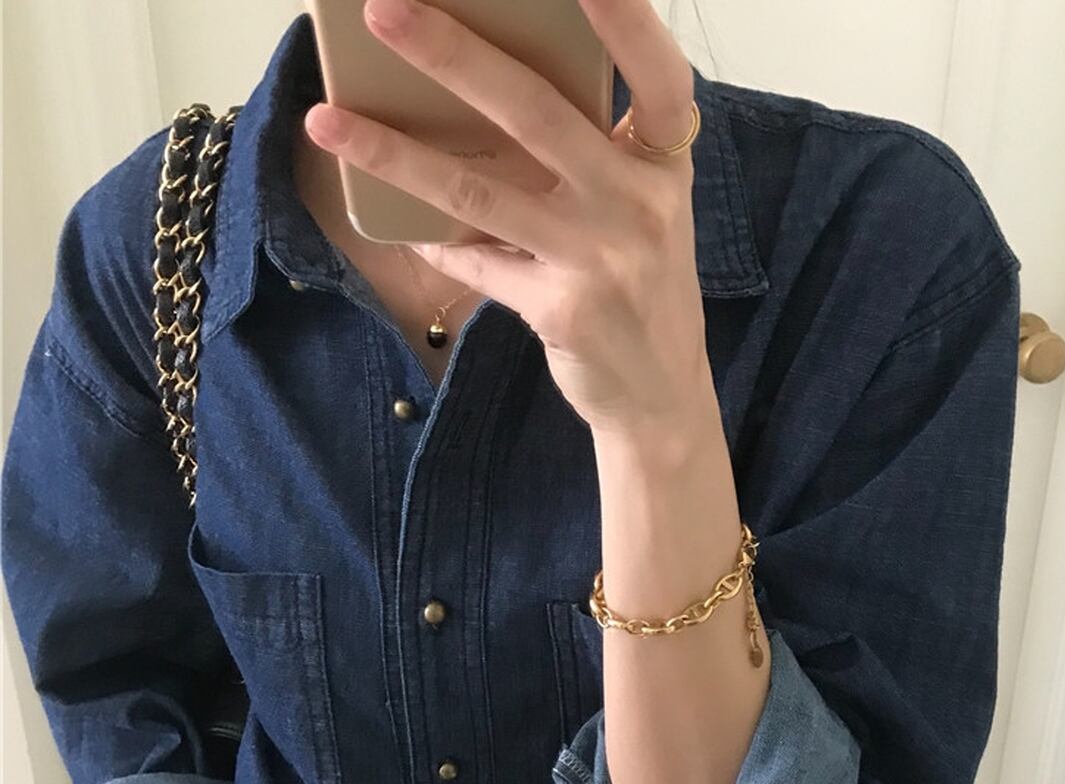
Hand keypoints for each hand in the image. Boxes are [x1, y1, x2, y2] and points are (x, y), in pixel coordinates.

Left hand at [303, 0, 713, 436]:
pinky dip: (432, 242)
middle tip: (383, 11)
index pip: (658, 75)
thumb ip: (594, 156)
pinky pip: (477, 262)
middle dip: (454, 56)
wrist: (660, 394)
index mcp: (663, 164)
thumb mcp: (640, 211)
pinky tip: (397, 225)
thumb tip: (484, 95)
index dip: (626, 19)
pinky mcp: (562, 309)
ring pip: (481, 193)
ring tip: (329, 122)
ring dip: (396, 155)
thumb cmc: (643, 287)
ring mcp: (602, 260)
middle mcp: (640, 204)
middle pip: (537, 114)